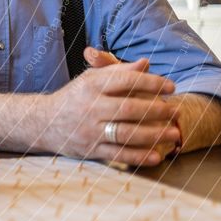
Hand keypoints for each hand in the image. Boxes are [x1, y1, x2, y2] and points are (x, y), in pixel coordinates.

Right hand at [38, 48, 179, 166]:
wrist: (43, 122)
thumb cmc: (74, 97)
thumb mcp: (90, 79)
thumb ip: (118, 71)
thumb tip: (146, 63)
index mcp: (90, 86)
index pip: (125, 81)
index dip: (151, 82)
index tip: (170, 86)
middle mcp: (89, 107)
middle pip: (129, 108)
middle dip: (157, 110)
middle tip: (177, 110)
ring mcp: (89, 130)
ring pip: (126, 133)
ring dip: (154, 135)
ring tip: (174, 133)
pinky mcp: (90, 150)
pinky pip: (118, 154)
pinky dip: (139, 157)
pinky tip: (157, 156)